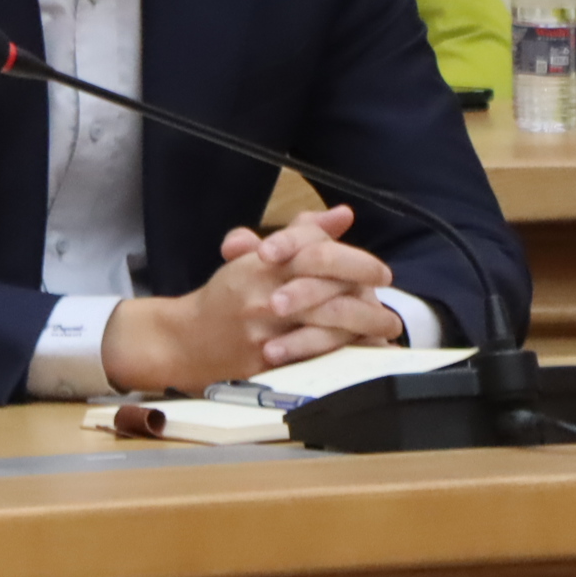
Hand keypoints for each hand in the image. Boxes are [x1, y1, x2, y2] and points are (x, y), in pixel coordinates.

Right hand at [100, 205, 405, 395]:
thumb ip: (302, 235)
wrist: (185, 340)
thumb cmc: (226, 299)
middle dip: (366, 296)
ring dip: (364, 326)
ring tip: (385, 328)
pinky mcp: (267, 361)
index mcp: (261, 264)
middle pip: (325, 285)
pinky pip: (315, 355)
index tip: (380, 272)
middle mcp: (263, 293)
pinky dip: (346, 352)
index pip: (314, 250)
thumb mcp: (257, 258)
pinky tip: (364, 350)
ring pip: (326, 323)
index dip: (354, 259)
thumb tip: (341, 215)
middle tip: (390, 306)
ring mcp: (265, 329)